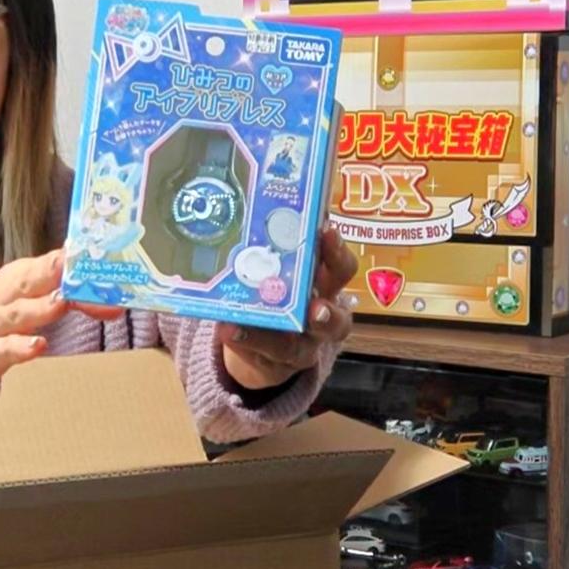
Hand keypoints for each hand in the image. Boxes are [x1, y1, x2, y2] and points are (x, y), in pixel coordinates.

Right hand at [0, 249, 122, 387]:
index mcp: (18, 279)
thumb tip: (99, 283)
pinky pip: (3, 349)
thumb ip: (59, 289)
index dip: (71, 260)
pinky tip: (38, 345)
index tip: (94, 253)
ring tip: (62, 303)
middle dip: (52, 271)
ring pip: (18, 314)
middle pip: (30, 281)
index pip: (48, 265)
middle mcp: (5, 297)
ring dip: (41, 308)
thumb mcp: (21, 294)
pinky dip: (20, 347)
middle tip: (76, 266)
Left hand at [215, 227, 357, 389]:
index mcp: (327, 287)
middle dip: (327, 314)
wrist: (267, 345)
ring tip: (247, 326)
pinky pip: (262, 356)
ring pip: (296, 349)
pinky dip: (244, 341)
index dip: (337, 252)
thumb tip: (258, 204)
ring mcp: (301, 348)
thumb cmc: (280, 293)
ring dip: (273, 339)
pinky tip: (226, 329)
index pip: (341, 268)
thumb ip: (278, 247)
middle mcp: (322, 320)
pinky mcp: (275, 364)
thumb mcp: (283, 270)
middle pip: (338, 319)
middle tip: (317, 308)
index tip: (326, 232)